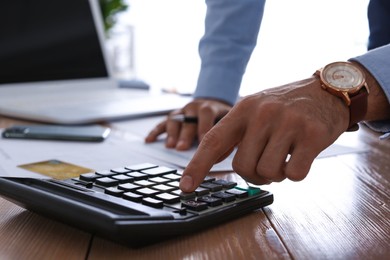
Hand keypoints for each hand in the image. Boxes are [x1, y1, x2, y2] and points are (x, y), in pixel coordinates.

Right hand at [145, 98, 231, 149]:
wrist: (213, 103)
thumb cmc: (222, 117)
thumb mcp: (229, 122)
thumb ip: (228, 135)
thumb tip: (223, 153)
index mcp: (209, 107)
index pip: (206, 114)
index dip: (204, 127)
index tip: (203, 142)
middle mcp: (194, 107)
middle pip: (188, 119)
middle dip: (185, 134)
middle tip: (182, 147)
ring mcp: (182, 111)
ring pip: (174, 119)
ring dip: (171, 133)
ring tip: (170, 146)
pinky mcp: (173, 117)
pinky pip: (162, 123)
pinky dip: (155, 132)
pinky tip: (149, 141)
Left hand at [180, 77, 349, 191]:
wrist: (327, 90)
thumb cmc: (286, 106)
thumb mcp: (256, 109)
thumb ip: (236, 133)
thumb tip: (213, 161)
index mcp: (243, 108)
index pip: (213, 141)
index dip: (197, 166)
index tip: (186, 187)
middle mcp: (262, 114)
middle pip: (243, 167)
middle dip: (254, 173)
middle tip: (267, 162)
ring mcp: (288, 123)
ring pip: (268, 173)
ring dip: (276, 174)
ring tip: (285, 156)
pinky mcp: (312, 135)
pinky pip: (294, 174)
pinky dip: (296, 173)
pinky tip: (301, 155)